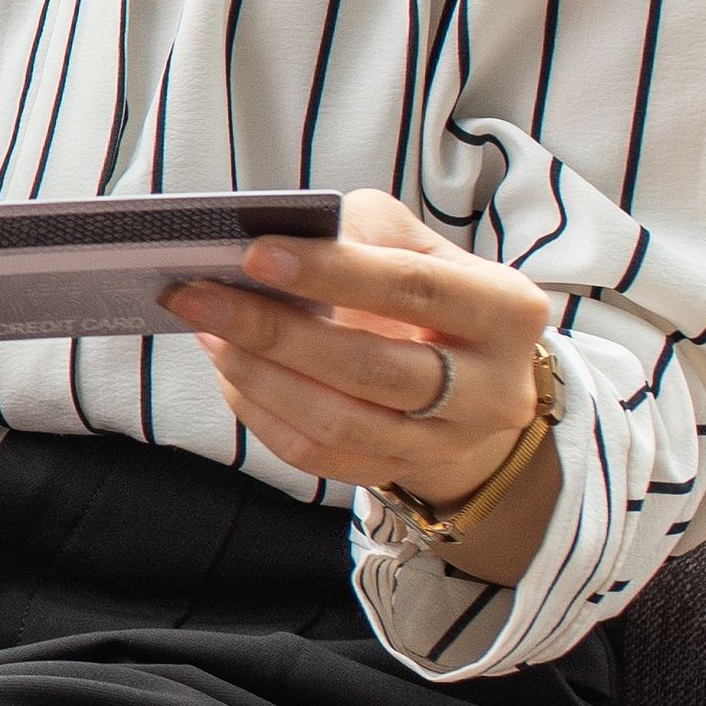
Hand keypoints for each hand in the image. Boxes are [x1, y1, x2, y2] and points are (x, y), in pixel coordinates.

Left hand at [161, 190, 559, 559]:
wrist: (473, 375)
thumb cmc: (431, 290)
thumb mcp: (417, 242)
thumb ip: (361, 232)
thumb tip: (277, 240)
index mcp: (506, 311)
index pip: (414, 289)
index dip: (332, 273)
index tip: (255, 255)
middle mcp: (490, 388)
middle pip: (373, 369)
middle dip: (275, 332)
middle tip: (198, 297)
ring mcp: (447, 443)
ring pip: (340, 423)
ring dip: (258, 375)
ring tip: (207, 331)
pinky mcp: (402, 473)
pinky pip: (318, 456)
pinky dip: (262, 413)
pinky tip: (229, 372)